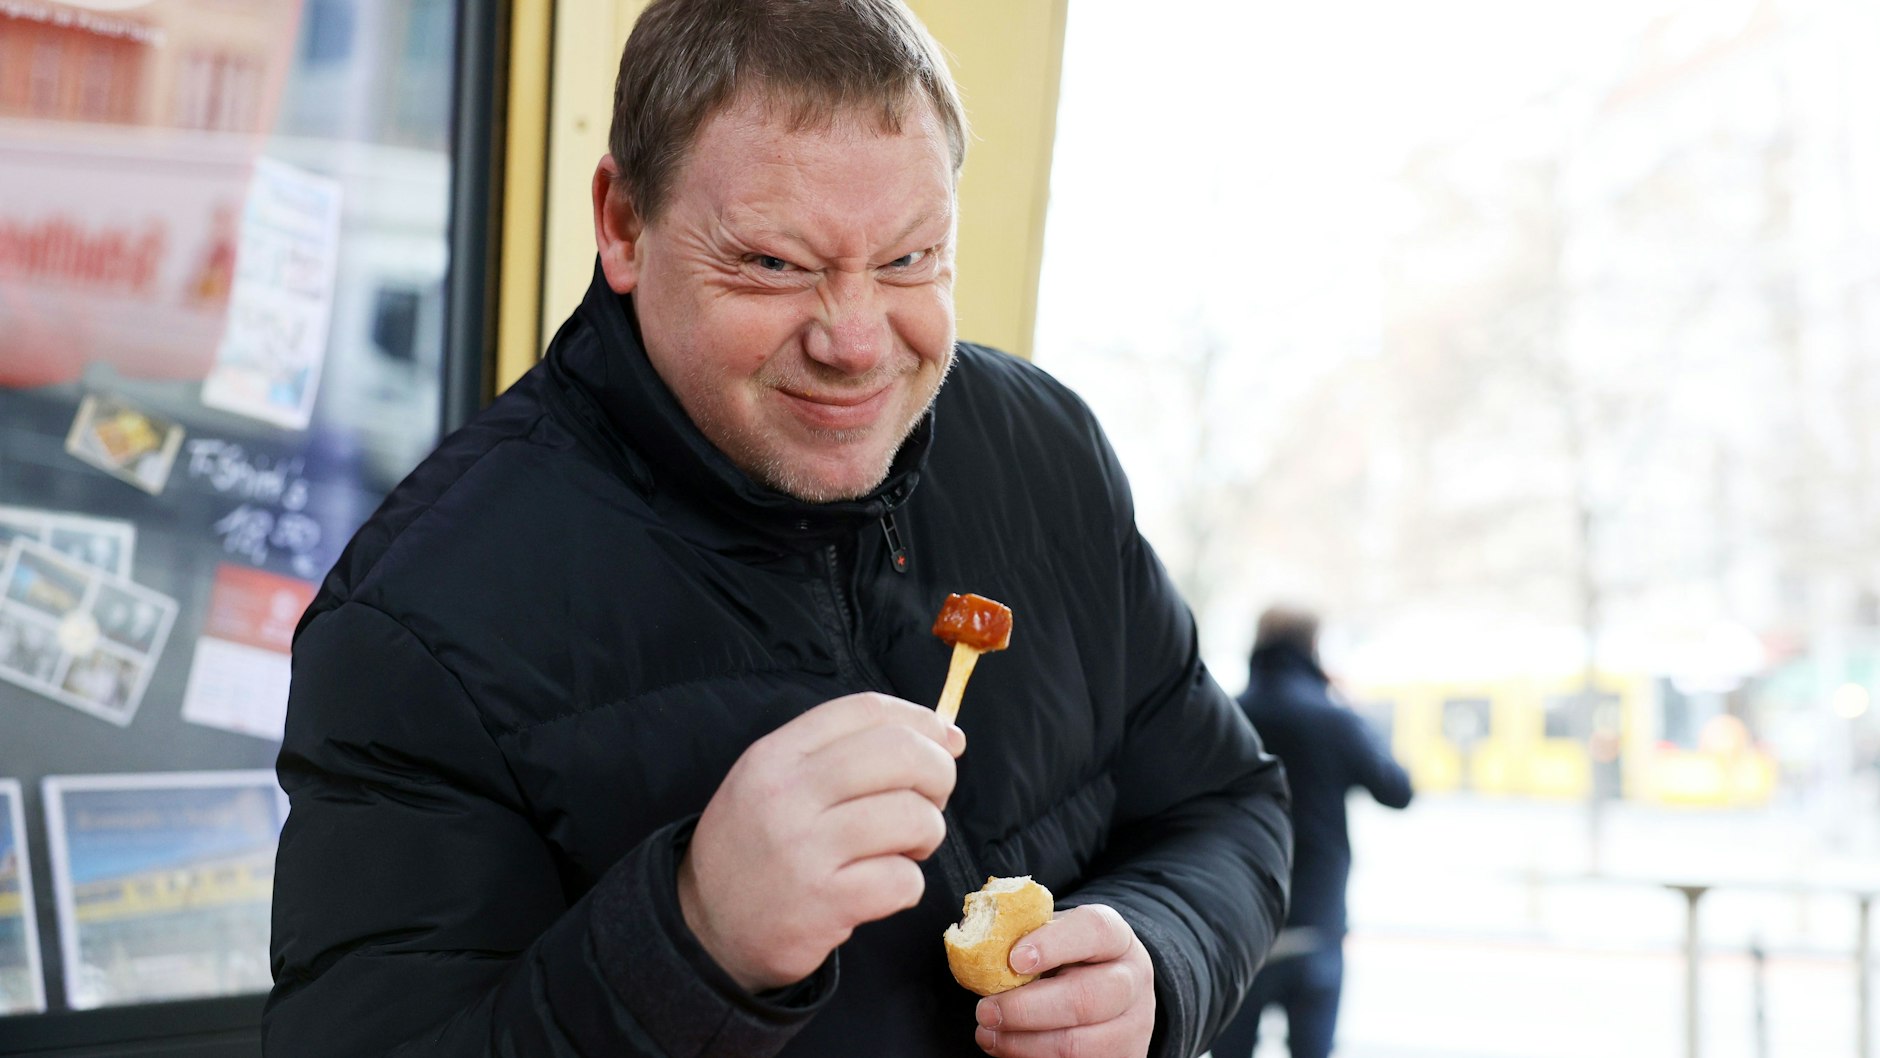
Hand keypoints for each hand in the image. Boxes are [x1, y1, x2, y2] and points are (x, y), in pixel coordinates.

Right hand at [677, 692, 965, 990]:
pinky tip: (881, 887)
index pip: (866, 710)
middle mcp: (788, 794)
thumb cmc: (757, 847)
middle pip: (901, 753)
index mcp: (776, 755)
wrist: (705, 929)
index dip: (921, 720)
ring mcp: (805, 850)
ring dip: (927, 834)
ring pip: (914, 817)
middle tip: (931, 799)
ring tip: (905, 848)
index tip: (946, 741)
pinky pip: (903, 880)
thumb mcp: (774, 780)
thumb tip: (947, 736)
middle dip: (938, 773)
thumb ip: (845, 751)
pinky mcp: (825, 903)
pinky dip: (908, 884)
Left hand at [972, 904, 1155, 1056]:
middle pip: (1085, 998)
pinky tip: (1009, 1050)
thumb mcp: (1055, 937)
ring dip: (1023, 1044)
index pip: (1093, 931)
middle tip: (984, 1011)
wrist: (1113, 993)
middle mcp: (1131, 980)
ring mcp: (1132, 1025)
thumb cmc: (1071, 959)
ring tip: (988, 1035)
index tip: (1013, 959)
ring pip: (1078, 1044)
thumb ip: (1026, 935)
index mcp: (1114, 937)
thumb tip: (977, 941)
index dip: (1053, 944)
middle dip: (1026, 1009)